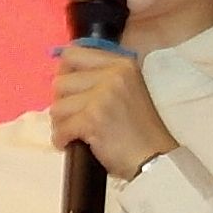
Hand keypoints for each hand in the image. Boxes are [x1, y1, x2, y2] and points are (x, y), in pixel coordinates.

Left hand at [50, 41, 176, 181]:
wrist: (155, 159)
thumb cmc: (140, 129)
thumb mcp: (128, 89)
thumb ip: (102, 77)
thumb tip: (63, 74)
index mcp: (121, 64)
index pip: (73, 53)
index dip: (64, 72)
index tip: (68, 89)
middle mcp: (112, 75)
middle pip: (60, 81)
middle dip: (62, 103)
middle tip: (73, 116)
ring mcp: (102, 96)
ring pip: (57, 106)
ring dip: (61, 123)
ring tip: (75, 132)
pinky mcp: (92, 119)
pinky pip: (61, 128)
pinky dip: (62, 140)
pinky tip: (71, 144)